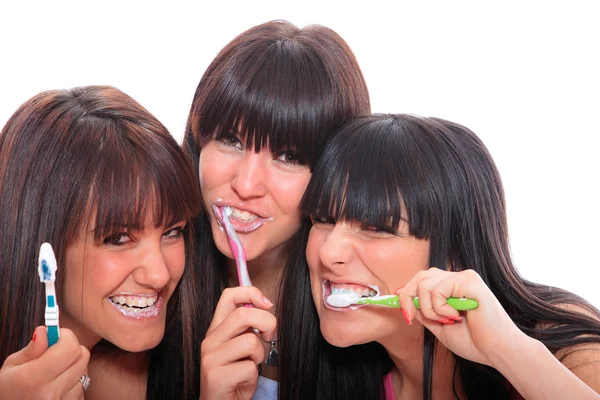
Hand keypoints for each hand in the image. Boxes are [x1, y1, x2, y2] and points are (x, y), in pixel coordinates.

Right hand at [0, 326, 89, 399]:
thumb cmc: (5, 393)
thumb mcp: (10, 368)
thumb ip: (32, 349)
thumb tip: (46, 330)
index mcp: (34, 379)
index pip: (70, 348)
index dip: (65, 337)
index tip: (56, 336)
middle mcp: (52, 392)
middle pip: (82, 356)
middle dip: (71, 348)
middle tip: (55, 352)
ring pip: (84, 370)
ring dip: (72, 366)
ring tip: (53, 372)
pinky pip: (82, 386)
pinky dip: (73, 381)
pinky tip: (57, 385)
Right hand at [200, 287, 276, 399]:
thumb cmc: (235, 378)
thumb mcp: (241, 348)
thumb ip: (247, 328)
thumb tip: (266, 306)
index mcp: (216, 330)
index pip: (229, 295)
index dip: (251, 293)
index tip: (267, 304)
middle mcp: (210, 340)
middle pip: (244, 313)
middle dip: (267, 322)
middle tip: (269, 337)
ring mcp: (210, 358)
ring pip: (250, 341)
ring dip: (259, 356)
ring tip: (250, 366)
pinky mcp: (215, 377)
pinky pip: (249, 367)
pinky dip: (253, 376)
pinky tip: (243, 382)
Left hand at [398, 268, 525, 365]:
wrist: (497, 350)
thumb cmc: (474, 341)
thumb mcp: (440, 327)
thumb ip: (425, 313)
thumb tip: (407, 303)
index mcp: (452, 287)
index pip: (422, 279)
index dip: (406, 291)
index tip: (401, 307)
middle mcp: (457, 278)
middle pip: (420, 277)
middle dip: (408, 298)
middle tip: (410, 317)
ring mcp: (464, 277)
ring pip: (425, 284)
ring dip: (429, 309)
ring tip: (447, 321)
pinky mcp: (469, 280)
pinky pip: (438, 290)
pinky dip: (440, 307)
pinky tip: (456, 316)